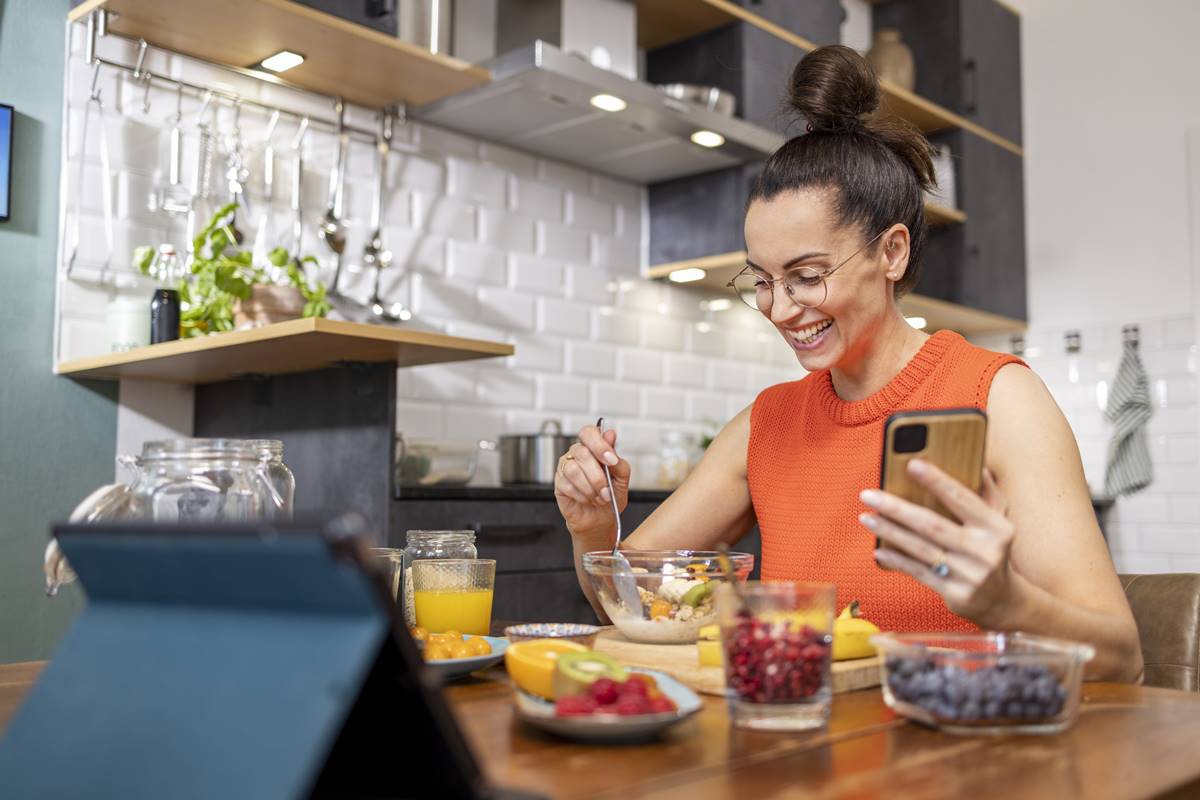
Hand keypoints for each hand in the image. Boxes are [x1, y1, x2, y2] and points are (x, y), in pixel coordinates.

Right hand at [554, 425, 630, 537]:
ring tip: (599, 498)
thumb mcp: (622, 478)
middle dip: (598, 476)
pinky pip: (567, 485)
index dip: (599, 444)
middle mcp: (578, 454)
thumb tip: (611, 436)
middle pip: (582, 453)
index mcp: (594, 448)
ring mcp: (566, 467)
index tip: (611, 460)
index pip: (589, 433)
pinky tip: (587, 499)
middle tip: (607, 491)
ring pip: (574, 470)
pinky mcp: (559, 482)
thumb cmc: (611, 496)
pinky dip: (582, 496)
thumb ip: (617, 458)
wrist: (600, 518)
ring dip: (590, 488)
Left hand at [858, 459, 1017, 626]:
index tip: (911, 464)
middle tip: (868, 495)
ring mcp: (969, 574)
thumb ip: (989, 494)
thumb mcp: (999, 522)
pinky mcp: (955, 594)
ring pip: (920, 548)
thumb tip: (978, 465)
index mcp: (996, 527)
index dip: (936, 481)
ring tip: (866, 517)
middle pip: (932, 524)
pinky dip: (897, 561)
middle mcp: (984, 551)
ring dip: (889, 532)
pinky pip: (919, 572)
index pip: (961, 498)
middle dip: (896, 508)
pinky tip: (879, 550)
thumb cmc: (992, 550)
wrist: (1002, 600)